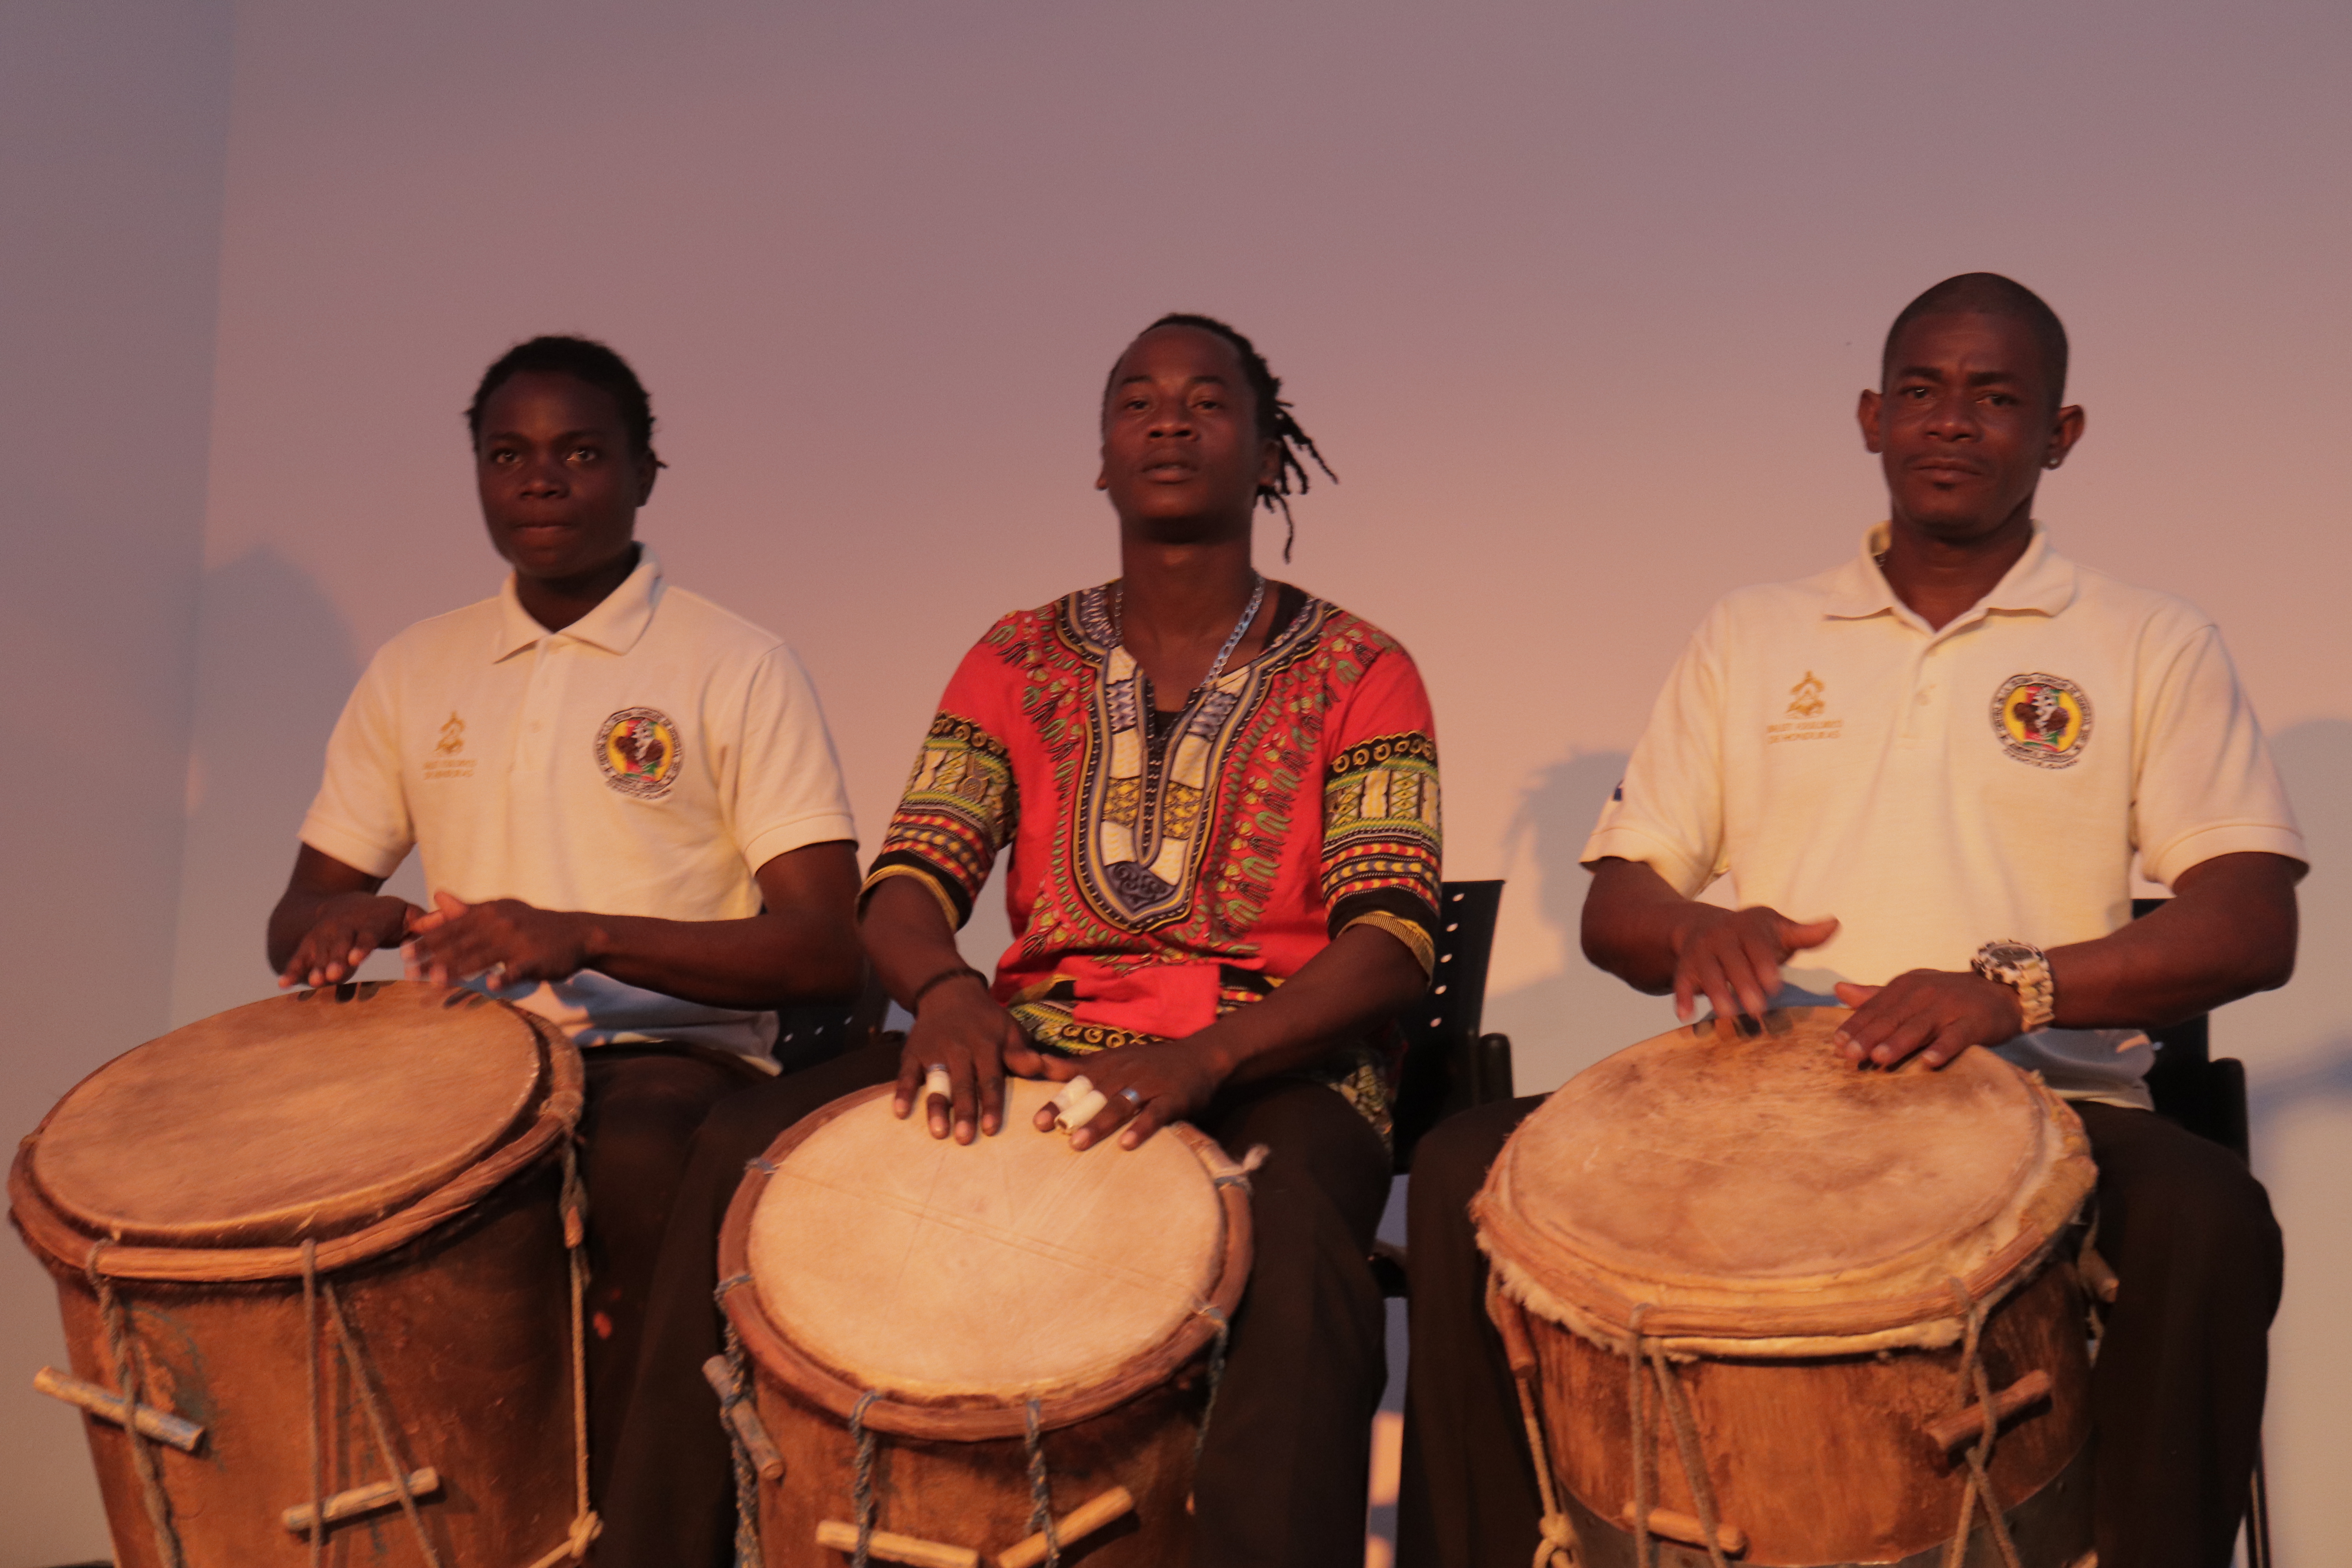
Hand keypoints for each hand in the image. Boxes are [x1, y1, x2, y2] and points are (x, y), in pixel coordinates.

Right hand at [277, 894, 417, 988]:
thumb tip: (443, 919)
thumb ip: (421, 920)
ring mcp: (324, 937)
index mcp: (367, 923)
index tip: (357, 958)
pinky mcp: (311, 945)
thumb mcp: (403, 913)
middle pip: (339, 946)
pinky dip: (291, 970)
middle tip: (334, 975)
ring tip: (313, 982)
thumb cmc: (384, 916)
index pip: (365, 936)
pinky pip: (299, 957)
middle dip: (336, 960)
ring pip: (319, 953)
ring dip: (315, 967)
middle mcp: (343, 929)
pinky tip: (283, 985)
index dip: (361, 946)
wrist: (347, 904)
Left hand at [404, 891, 591, 987]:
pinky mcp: (536, 959)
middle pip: (461, 943)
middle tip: (409, 972)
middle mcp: (501, 923)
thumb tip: (436, 896)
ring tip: (436, 981)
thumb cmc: (531, 923)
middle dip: (433, 958)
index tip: (402, 953)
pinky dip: (506, 976)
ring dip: (458, 969)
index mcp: (490, 912)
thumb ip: (467, 909)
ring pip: (483, 957)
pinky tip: (493, 986)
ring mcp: (519, 941)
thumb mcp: (500, 911)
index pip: (452, 926)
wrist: (576, 932)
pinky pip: (518, 970)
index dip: (426, 940)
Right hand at [892, 976, 1046, 1143]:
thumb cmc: (985, 1019)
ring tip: (938, 1132)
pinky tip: (900, 1112)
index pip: (990, 1079)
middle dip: (965, 1112)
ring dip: (936, 1107)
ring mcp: (933, 1050)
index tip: (992, 1129)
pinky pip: (906, 1074)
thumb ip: (1022, 1052)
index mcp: (985, 1044)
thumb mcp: (1009, 1028)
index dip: (992, 1104)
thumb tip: (1042, 1068)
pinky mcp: (913, 1052)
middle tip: (965, 1140)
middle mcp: (958, 1048)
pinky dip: (903, 1092)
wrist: (948, 992)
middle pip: (963, 1084)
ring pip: (935, 1081)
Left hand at [1028, 1039, 1227, 1151]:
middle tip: (1053, 1131)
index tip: (1038, 1122)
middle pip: (1095, 1093)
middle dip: (1073, 1112)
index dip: (1058, 1101)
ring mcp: (1150, 1084)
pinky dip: (1141, 1128)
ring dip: (1099, 1123)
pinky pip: (1155, 1114)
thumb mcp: (1112, 1058)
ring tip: (1078, 1143)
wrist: (1199, 1056)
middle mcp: (1126, 1072)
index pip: (1078, 1082)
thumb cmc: (1148, 1063)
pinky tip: (1127, 1144)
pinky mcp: (1173, 1098)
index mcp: (1109, 1064)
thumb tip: (1040, 1064)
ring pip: (1120, 1104)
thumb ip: (1077, 1066)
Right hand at [1670, 905, 1839, 1022]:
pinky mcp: (1686, 967)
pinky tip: (1685, 1015)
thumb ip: (1805, 934)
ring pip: (1707, 971)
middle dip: (1743, 984)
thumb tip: (1835, 924)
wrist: (1703, 926)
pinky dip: (1683, 997)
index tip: (1776, 986)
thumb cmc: (1752, 936)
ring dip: (1716, 992)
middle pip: (1732, 960)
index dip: (1764, 965)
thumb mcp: (1777, 930)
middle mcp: (1721, 935)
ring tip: (1727, 1014)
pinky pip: (1682, 981)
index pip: (1756, 945)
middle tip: (1757, 1010)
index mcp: (1747, 926)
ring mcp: (1701, 950)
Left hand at [1832, 972, 2024, 1068]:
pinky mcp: (1974, 1021)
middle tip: (1850, 1055)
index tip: (1837, 1044)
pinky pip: (1957, 1037)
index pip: (1875, 1008)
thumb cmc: (1947, 997)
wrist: (2001, 990)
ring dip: (1899, 1042)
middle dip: (1869, 1037)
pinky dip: (1943, 1047)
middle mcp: (1924, 994)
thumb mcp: (1910, 990)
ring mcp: (1949, 1007)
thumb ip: (1875, 995)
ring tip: (1880, 1058)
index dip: (1856, 1026)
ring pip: (1920, 1027)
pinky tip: (1929, 1061)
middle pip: (1892, 1018)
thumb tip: (1838, 991)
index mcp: (1905, 986)